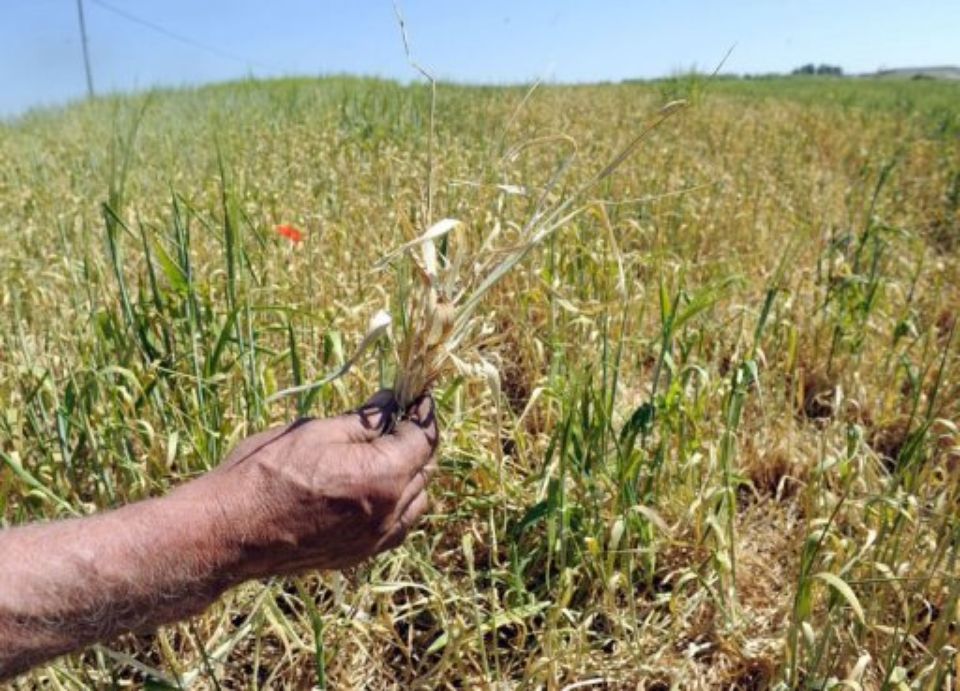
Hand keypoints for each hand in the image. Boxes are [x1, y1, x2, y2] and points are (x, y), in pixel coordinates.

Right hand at [192, 390, 438, 579]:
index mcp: (384, 476)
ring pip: (417, 501)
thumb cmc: (266, 473)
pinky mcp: (359, 555)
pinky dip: (399, 504)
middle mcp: (390, 512)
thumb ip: (363, 420)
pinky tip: (377, 487)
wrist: (230, 532)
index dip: (422, 413)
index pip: (424, 439)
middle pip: (425, 469)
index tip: (417, 397)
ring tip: (387, 451)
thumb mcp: (317, 432)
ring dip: (411, 474)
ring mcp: (376, 539)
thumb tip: (391, 402)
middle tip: (398, 417)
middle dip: (417, 440)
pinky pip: (398, 526)